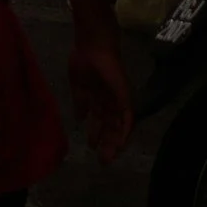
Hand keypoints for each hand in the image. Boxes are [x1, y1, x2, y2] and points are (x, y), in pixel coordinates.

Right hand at [68, 31, 133, 161]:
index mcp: (97, 98)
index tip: (91, 147)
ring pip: (118, 126)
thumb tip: (79, 118)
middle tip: (102, 161)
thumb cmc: (83, 60)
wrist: (92, 45)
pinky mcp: (125, 98)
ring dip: (115, 142)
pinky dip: (125, 132)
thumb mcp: (78, 85)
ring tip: (109, 157)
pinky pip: (128, 118)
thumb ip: (80, 102)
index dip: (96, 134)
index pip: (99, 121)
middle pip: (109, 127)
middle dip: (106, 143)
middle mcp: (109, 102)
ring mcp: (118, 100)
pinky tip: (120, 144)